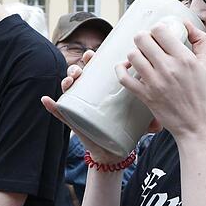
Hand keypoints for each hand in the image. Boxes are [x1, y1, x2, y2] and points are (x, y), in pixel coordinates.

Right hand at [42, 50, 159, 164]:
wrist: (113, 150)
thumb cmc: (125, 128)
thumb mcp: (139, 122)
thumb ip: (150, 122)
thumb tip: (159, 124)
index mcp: (103, 87)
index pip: (96, 68)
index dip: (94, 58)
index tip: (96, 54)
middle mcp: (89, 92)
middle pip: (81, 72)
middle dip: (79, 64)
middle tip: (84, 63)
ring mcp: (78, 104)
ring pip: (68, 86)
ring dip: (67, 78)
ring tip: (71, 79)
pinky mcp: (71, 118)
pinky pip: (58, 110)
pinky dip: (50, 105)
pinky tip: (47, 99)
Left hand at [115, 21, 205, 138]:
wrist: (198, 126)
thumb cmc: (204, 97)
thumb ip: (200, 41)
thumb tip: (185, 23)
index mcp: (184, 58)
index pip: (160, 30)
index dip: (157, 29)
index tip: (159, 35)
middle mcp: (168, 68)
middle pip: (142, 39)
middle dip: (143, 38)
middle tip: (148, 45)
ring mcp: (155, 82)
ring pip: (132, 55)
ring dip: (135, 53)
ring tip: (141, 57)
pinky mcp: (145, 96)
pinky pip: (124, 77)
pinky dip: (121, 69)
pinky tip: (126, 67)